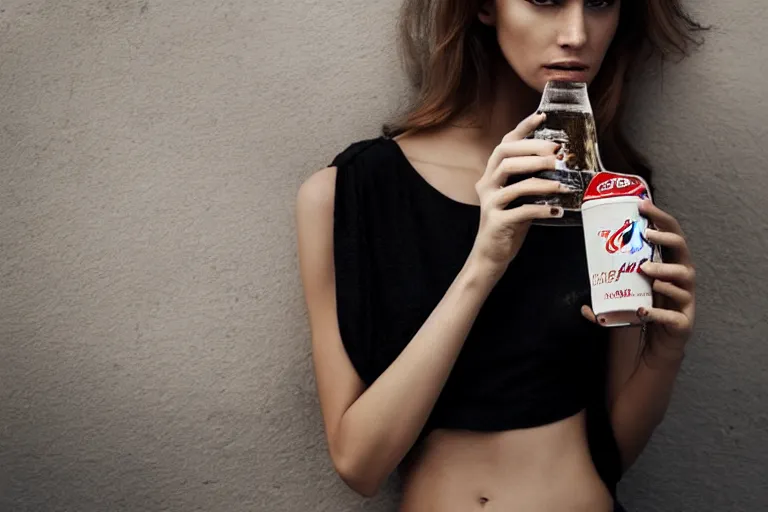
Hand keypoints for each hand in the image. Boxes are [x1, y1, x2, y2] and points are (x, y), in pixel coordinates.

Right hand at [470, 112, 573, 276]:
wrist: (491, 253)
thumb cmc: (509, 222)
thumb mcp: (520, 196)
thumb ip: (532, 179)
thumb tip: (562, 162)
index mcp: (492, 174)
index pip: (505, 144)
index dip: (523, 128)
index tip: (542, 116)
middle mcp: (487, 184)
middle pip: (505, 156)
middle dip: (533, 151)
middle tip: (557, 153)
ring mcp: (490, 203)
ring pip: (515, 183)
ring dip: (542, 182)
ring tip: (563, 185)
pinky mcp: (496, 221)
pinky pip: (521, 211)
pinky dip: (542, 210)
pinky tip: (557, 211)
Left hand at [581, 199, 695, 355]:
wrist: (659, 347)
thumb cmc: (645, 314)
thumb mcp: (625, 298)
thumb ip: (606, 297)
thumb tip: (582, 305)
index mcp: (669, 266)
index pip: (670, 236)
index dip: (661, 219)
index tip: (643, 205)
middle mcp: (681, 279)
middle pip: (683, 250)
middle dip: (666, 238)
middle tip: (647, 234)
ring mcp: (685, 300)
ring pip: (683, 278)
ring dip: (664, 270)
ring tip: (645, 270)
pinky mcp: (683, 322)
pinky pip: (673, 315)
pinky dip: (657, 312)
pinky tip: (642, 311)